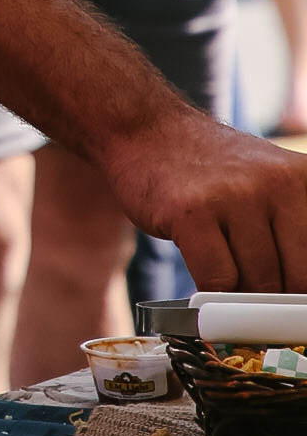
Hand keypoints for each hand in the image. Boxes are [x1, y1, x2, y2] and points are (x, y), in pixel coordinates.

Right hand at [103, 109, 306, 290]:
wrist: (145, 130)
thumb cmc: (210, 171)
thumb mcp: (269, 187)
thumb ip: (293, 235)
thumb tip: (300, 306)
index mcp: (304, 179)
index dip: (300, 294)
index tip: (287, 303)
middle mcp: (278, 182)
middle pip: (297, 279)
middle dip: (273, 297)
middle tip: (250, 288)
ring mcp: (234, 195)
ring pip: (258, 284)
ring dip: (238, 295)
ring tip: (222, 268)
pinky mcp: (192, 212)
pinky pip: (218, 281)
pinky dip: (210, 293)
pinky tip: (200, 271)